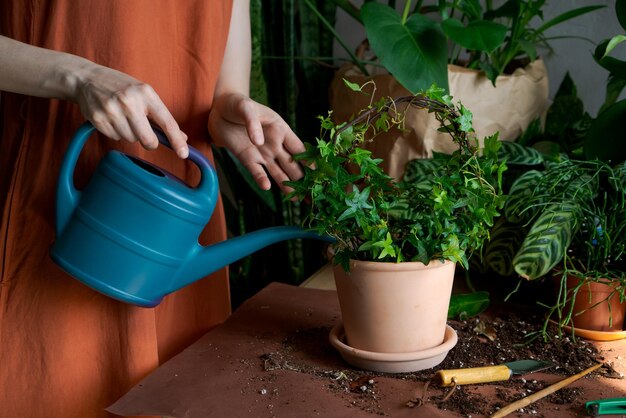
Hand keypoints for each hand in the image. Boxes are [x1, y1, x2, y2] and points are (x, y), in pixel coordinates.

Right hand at [73, 64, 188, 157]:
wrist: (87, 78)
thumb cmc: (122, 87)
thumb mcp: (144, 94)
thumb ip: (162, 116)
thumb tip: (182, 138)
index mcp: (146, 93)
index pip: (166, 122)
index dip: (176, 140)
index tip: (184, 153)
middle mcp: (129, 102)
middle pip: (147, 139)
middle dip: (150, 143)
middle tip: (147, 136)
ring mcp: (112, 110)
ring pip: (131, 139)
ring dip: (130, 134)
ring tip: (123, 118)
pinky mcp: (98, 119)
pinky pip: (115, 138)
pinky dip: (116, 132)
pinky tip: (112, 119)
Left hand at [208, 93, 305, 193]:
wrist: (219, 111)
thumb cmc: (238, 105)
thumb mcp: (246, 108)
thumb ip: (253, 123)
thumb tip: (259, 141)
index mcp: (281, 130)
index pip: (299, 148)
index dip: (309, 160)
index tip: (318, 172)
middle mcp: (275, 145)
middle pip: (292, 165)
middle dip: (303, 179)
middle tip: (312, 192)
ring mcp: (262, 154)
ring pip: (279, 172)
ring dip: (287, 185)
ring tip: (296, 199)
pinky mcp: (248, 159)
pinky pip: (257, 172)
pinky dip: (262, 179)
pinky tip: (268, 187)